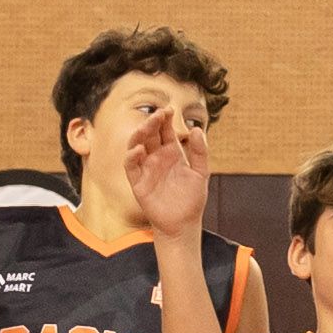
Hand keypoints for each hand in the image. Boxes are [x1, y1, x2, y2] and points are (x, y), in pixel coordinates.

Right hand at [117, 104, 211, 243]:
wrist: (184, 223)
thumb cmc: (192, 198)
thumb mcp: (201, 172)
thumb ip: (200, 151)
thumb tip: (197, 129)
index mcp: (171, 152)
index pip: (164, 130)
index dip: (164, 119)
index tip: (169, 109)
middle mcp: (156, 157)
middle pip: (149, 134)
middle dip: (152, 122)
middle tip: (159, 114)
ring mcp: (145, 168)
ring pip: (136, 145)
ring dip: (140, 134)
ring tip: (148, 125)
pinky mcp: (137, 182)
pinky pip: (131, 166)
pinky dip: (132, 156)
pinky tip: (139, 149)